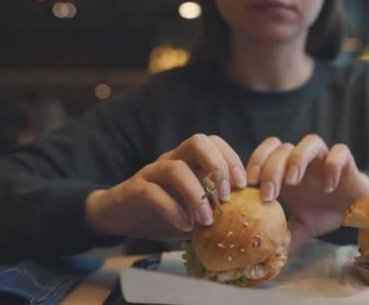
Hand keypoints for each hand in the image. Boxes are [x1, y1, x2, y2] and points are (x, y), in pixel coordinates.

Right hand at [85, 134, 246, 239]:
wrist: (120, 216)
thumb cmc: (164, 211)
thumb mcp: (194, 208)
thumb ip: (215, 207)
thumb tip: (247, 219)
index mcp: (189, 159)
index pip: (214, 142)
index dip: (231, 159)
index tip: (243, 186)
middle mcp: (172, 158)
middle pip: (197, 141)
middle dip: (217, 166)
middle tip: (226, 197)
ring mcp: (152, 171)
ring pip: (176, 168)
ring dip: (196, 195)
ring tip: (206, 221)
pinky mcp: (135, 189)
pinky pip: (153, 192)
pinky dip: (172, 210)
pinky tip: (184, 226)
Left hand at [246, 135, 368, 253]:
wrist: (355, 211)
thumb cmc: (324, 212)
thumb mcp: (301, 226)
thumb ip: (285, 236)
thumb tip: (268, 258)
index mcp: (288, 170)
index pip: (268, 150)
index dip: (256, 161)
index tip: (249, 184)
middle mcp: (304, 160)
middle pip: (284, 147)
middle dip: (272, 169)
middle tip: (268, 194)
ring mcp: (325, 158)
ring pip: (310, 141)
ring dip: (298, 159)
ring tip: (293, 181)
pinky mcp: (347, 161)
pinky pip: (340, 152)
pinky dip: (332, 166)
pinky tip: (328, 188)